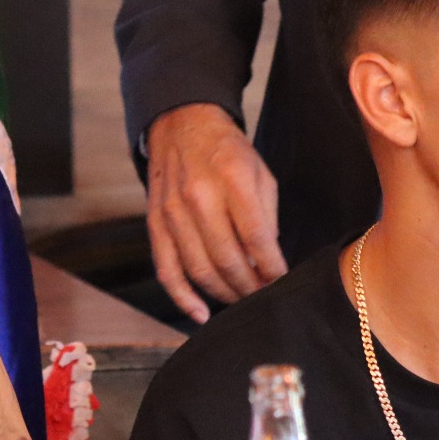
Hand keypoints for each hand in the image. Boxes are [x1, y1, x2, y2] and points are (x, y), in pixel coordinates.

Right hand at [145, 103, 285, 322]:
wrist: (181, 125)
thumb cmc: (227, 152)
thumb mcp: (260, 172)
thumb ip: (265, 216)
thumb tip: (266, 262)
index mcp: (232, 179)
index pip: (257, 237)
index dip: (272, 268)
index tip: (283, 282)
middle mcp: (198, 197)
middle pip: (227, 259)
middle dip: (249, 286)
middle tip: (264, 296)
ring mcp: (172, 212)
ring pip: (198, 269)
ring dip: (223, 292)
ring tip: (240, 298)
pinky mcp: (155, 222)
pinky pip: (166, 268)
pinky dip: (182, 296)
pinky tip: (199, 313)